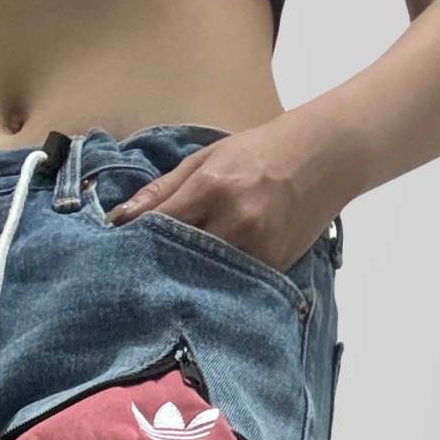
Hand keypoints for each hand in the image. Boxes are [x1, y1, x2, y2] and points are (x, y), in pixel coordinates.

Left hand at [106, 111, 355, 275]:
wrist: (326, 156)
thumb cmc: (261, 151)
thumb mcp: (209, 156)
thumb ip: (164, 188)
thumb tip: (119, 218)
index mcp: (212, 187)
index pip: (158, 226)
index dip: (133, 241)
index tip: (113, 253)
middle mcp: (234, 222)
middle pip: (177, 260)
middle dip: (153, 268)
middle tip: (129, 280)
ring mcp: (255, 250)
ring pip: (203, 279)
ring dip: (180, 283)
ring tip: (160, 288)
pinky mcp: (271, 269)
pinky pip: (231, 286)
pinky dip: (212, 287)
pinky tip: (198, 288)